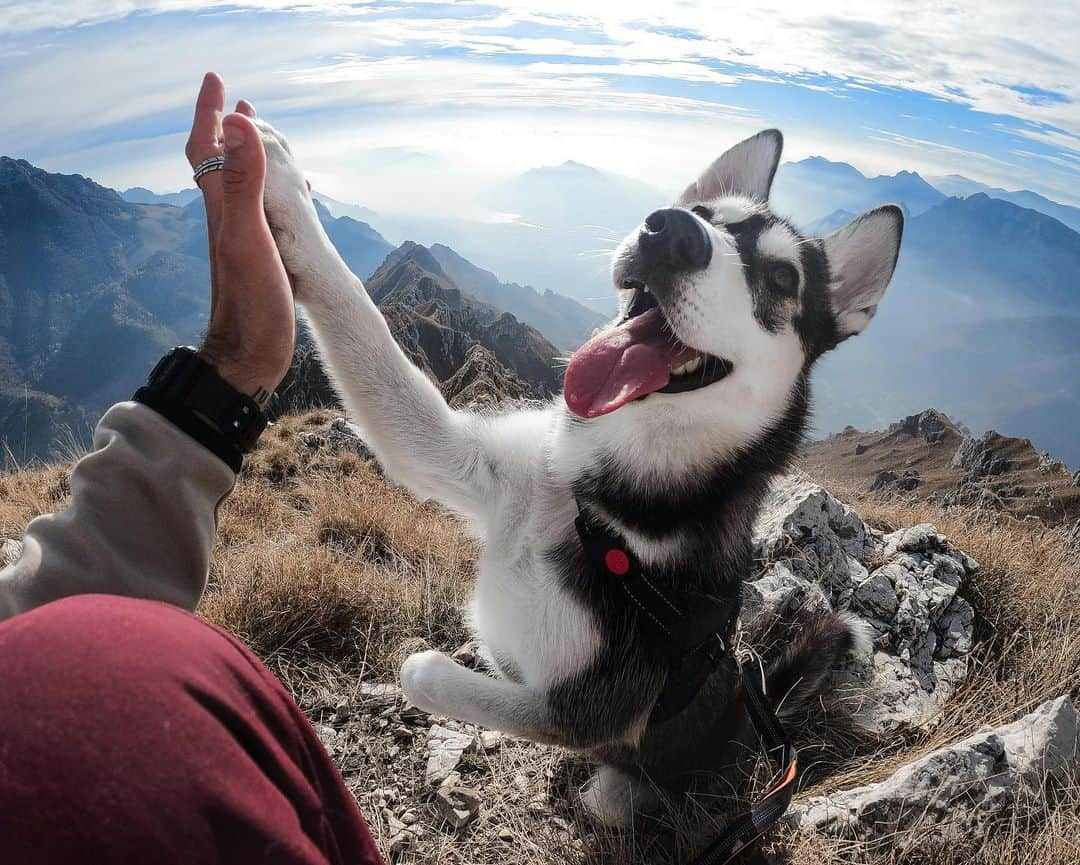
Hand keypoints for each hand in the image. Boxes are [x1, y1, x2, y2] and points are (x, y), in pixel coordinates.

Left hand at [185, 73, 295, 405]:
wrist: (248, 355)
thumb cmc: (250, 302)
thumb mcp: (249, 237)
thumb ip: (244, 182)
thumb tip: (238, 123)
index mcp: (223, 208)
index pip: (207, 147)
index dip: (210, 112)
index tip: (221, 83)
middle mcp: (228, 219)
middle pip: (221, 163)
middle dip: (229, 130)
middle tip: (243, 105)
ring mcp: (243, 240)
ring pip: (244, 188)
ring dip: (252, 160)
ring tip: (267, 143)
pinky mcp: (260, 259)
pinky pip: (266, 215)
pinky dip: (277, 197)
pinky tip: (295, 204)